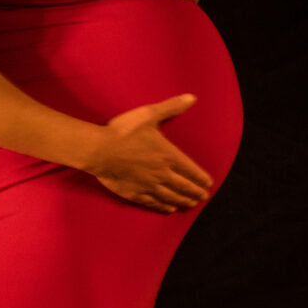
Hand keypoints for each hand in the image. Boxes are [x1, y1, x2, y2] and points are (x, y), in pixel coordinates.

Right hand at [89, 95, 213, 213]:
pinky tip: (169, 209)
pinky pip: (153, 203)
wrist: (99, 150)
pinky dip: (163, 207)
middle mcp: (161, 173)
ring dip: (183, 201)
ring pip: (170, 197)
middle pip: (183, 187)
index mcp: (168, 155)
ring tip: (191, 204)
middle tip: (203, 197)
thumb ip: (171, 107)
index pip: (191, 170)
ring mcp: (148, 185)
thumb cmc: (123, 131)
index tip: (208, 183)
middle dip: (195, 193)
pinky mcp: (134, 194)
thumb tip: (192, 97)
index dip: (201, 178)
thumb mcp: (149, 114)